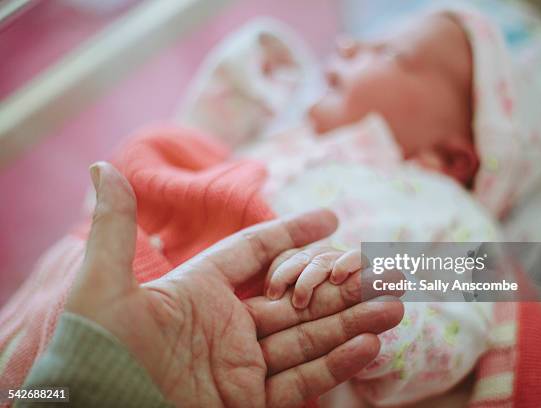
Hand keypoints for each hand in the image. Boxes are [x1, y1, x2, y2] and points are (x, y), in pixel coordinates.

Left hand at [66, 162, 402, 406]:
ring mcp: (241, 366)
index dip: (293, 233)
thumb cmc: (93, 354)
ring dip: (352, 322)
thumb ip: (115, 228)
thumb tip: (102, 165)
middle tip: (388, 270)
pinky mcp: (247, 403)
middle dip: (343, 285)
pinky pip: (300, 382)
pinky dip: (335, 365)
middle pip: (297, 297)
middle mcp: (227, 325)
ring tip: (395, 306)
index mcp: (200, 291)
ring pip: (308, 337)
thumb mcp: (102, 287)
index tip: (330, 217)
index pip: (257, 253)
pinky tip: (369, 345)